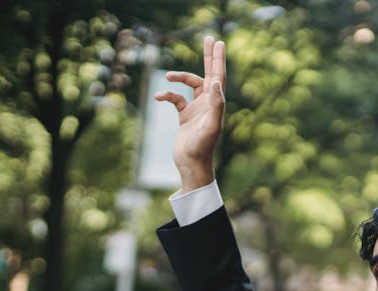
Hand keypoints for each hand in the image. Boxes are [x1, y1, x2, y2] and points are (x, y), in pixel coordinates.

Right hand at [154, 36, 225, 191]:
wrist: (191, 165)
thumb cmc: (202, 148)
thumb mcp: (211, 126)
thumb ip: (216, 104)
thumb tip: (216, 82)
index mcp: (216, 104)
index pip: (218, 76)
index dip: (218, 59)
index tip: (218, 42)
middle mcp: (208, 104)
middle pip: (209, 74)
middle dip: (209, 57)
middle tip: (209, 38)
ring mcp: (196, 109)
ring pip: (189, 85)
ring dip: (179, 77)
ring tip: (168, 76)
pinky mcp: (185, 116)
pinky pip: (176, 99)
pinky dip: (167, 95)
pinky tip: (158, 97)